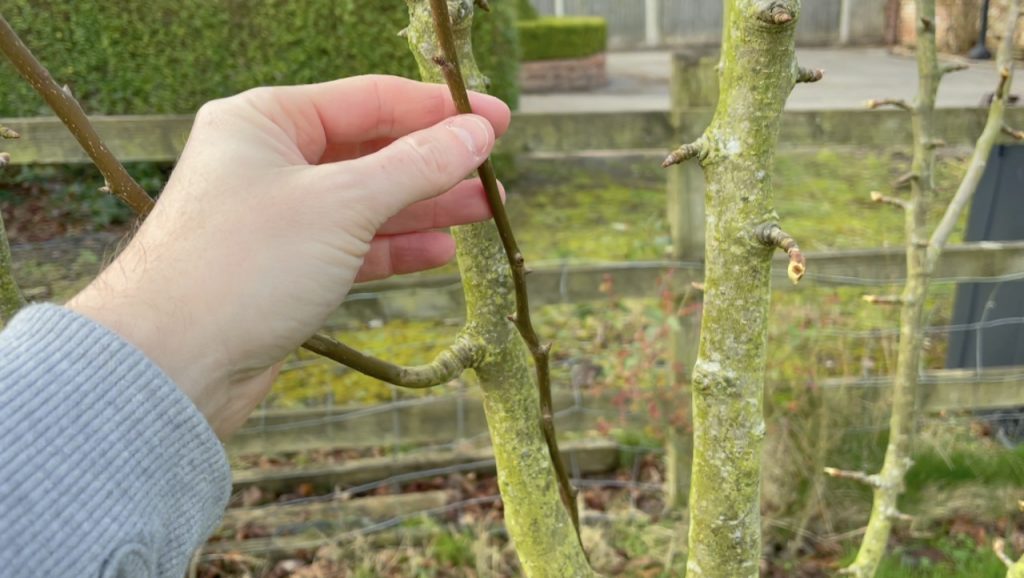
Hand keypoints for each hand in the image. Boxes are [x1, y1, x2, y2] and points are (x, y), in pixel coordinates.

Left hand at [67, 75, 510, 436]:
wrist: (170, 367)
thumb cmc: (241, 266)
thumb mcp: (342, 203)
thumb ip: (415, 165)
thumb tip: (477, 133)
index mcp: (265, 121)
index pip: (369, 99)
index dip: (438, 109)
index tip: (497, 118)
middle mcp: (268, 163)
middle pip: (371, 151)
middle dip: (436, 163)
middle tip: (496, 172)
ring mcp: (277, 218)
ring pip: (367, 202)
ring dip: (425, 207)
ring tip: (484, 209)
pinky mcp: (285, 269)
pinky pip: (353, 246)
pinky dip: (396, 247)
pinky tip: (442, 250)